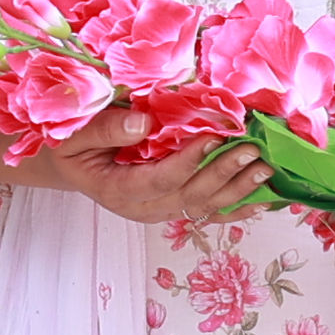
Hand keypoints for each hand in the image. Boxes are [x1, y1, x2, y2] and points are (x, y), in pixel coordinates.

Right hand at [32, 97, 271, 231]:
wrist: (71, 164)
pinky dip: (238, 206)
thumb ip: (105, 130)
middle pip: (190, 196)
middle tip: (251, 150)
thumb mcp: (74, 136)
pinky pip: (210, 211)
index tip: (214, 136)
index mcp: (118, 190)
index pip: (160, 179)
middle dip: (223, 173)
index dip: (188, 161)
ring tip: (264, 169)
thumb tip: (143, 122)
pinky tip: (263, 199)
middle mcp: (144, 208)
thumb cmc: (70, 147)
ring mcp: (162, 212)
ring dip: (238, 190)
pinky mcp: (174, 207)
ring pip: (205, 206)